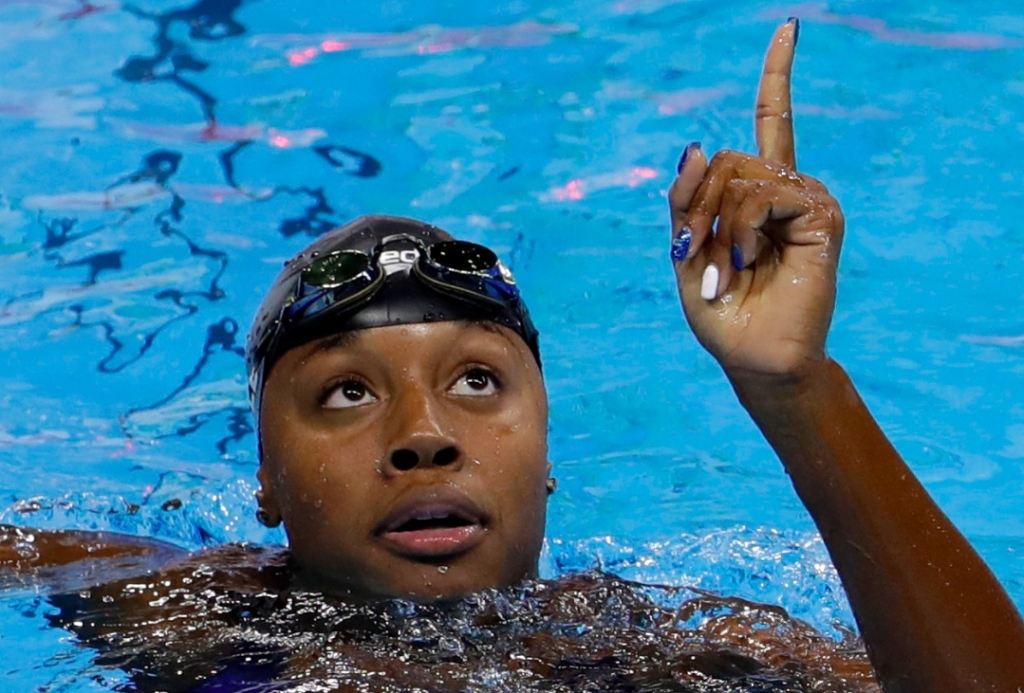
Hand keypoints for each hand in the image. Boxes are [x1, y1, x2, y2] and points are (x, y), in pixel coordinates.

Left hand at [668, 20, 844, 379]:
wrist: (755, 359)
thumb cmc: (722, 311)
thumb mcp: (685, 251)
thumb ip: (685, 200)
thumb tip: (694, 143)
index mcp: (756, 196)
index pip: (772, 121)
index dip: (778, 75)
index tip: (789, 27)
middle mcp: (785, 189)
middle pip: (726, 156)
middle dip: (695, 203)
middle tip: (692, 252)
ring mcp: (806, 201)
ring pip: (741, 173)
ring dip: (716, 221)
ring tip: (723, 266)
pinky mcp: (821, 217)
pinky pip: (765, 193)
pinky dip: (741, 226)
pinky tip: (744, 258)